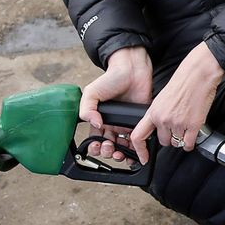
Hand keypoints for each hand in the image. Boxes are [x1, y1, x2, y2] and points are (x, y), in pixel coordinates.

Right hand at [79, 46, 152, 163]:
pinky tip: (134, 151)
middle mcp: (111, 124)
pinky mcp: (138, 123)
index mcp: (98, 119)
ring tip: (120, 153)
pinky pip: (137, 141)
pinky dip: (136, 149)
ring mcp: (125, 125)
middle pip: (108, 146)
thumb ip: (87, 109)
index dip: (94, 147)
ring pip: (122, 147)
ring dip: (120, 154)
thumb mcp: (91, 92)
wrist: (132, 71)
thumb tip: (95, 124)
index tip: (97, 146)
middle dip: (107, 152)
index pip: (94, 140)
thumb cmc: (111, 79)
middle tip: (110, 148)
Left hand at [129, 42, 224, 163]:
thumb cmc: (182, 83)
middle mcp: (163, 119)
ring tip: (186, 125)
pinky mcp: (193, 125)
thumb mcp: (162, 98)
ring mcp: (178, 123)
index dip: (140, 150)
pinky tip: (193, 134)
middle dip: (170, 138)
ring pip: (177, 143)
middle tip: (177, 128)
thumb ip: (158, 114)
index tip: (143, 158)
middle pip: (163, 142)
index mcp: (153, 112)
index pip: (138, 136)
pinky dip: (191, 143)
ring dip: (182, 138)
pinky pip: (189, 144)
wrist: (198, 75)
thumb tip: (159, 128)